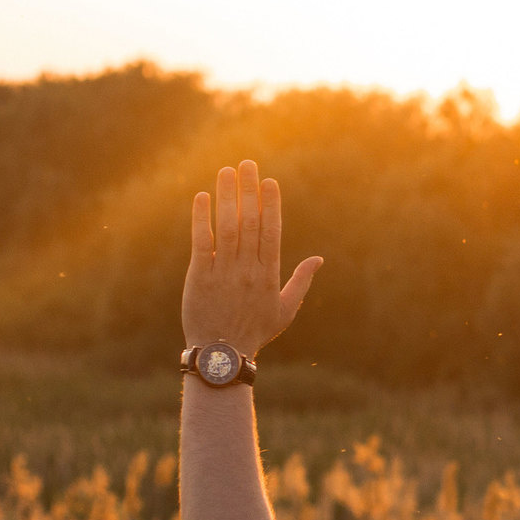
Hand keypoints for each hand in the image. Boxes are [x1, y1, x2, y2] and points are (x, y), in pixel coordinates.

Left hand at [182, 160, 323, 356]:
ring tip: (226, 171)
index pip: (271, 231)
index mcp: (269, 274)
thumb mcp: (285, 310)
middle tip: (247, 164)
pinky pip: (201, 242)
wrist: (221, 354)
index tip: (270, 182)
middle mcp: (248, 269)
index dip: (271, 204)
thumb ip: (301, 281)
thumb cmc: (255, 333)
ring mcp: (223, 271)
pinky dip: (201, 218)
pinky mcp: (200, 276)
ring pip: (227, 226)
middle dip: (249, 190)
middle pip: (250, 222)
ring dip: (227, 196)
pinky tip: (202, 197)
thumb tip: (319, 259)